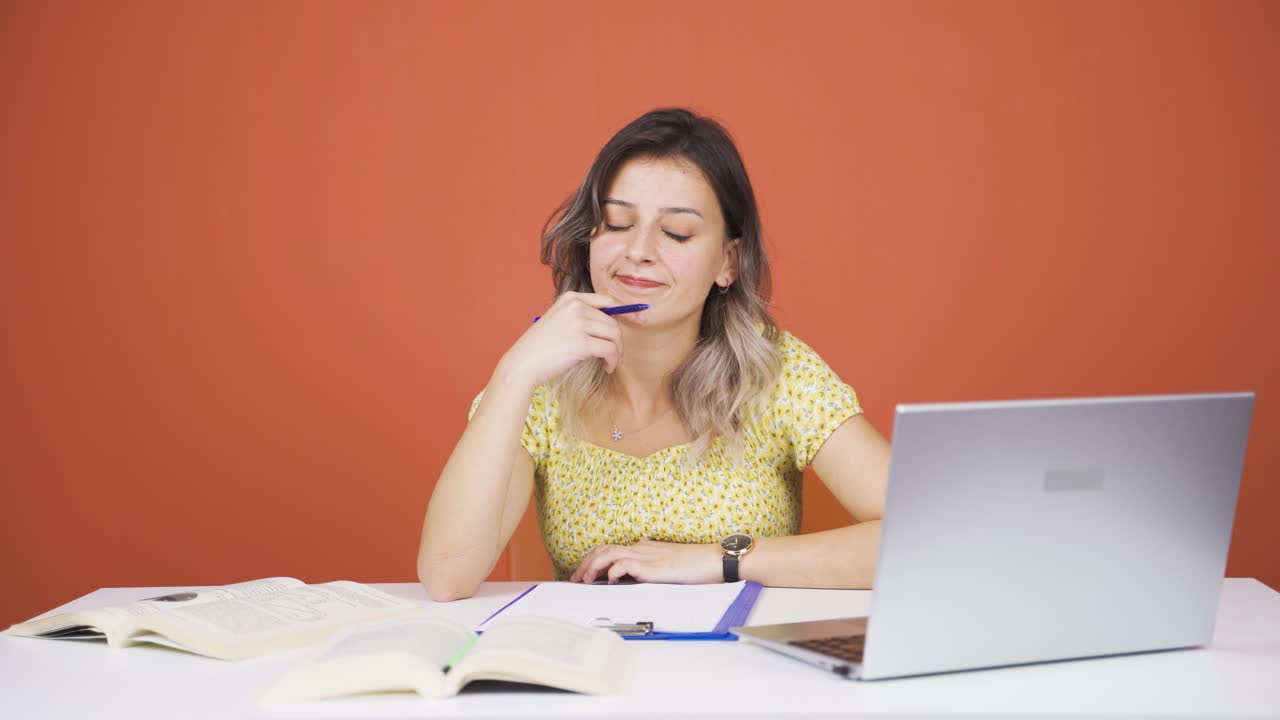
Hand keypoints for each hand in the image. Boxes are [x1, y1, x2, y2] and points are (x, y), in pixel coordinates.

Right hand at [495, 292, 640, 388]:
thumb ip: (582, 317)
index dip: (626, 311)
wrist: (523, 363)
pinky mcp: (581, 343)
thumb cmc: (542, 347)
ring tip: (610, 363)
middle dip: (618, 341)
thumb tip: (615, 324)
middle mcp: (576, 307)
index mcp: (571, 298)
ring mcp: (578, 323)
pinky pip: (610, 350)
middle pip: (613, 322)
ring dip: (617, 352)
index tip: (639, 320)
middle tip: (615, 356)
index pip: (608, 301)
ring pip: (614, 336)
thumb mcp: (559, 321)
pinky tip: (607, 367)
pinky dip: (613, 360)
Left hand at [569, 539, 722, 584]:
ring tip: (584, 580)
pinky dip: (612, 571)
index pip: (610, 550)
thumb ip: (650, 570)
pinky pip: (624, 564)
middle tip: (575, 579)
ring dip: (592, 566)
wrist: (714, 560)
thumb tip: (634, 581)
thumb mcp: (667, 567)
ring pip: (608, 553)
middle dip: (585, 563)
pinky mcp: (651, 566)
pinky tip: (609, 581)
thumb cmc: (696, 566)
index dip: (593, 561)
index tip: (583, 574)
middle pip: (603, 549)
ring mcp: (645, 555)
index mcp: (643, 548)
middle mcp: (641, 548)